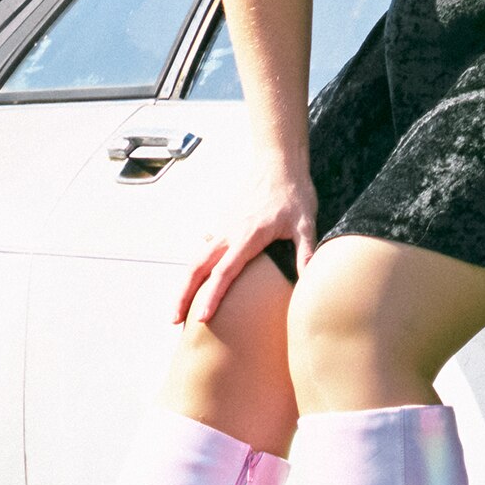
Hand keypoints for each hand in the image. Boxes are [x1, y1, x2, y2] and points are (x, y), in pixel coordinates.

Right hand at [176, 159, 315, 323]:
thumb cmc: (294, 194)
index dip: (212, 297)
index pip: (224, 272)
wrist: (279, 163)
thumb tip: (310, 283)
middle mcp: (229, 232)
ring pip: (196, 257)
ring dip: (185, 282)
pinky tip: (193, 281)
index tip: (202, 318)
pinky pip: (204, 247)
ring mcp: (223, 226)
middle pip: (198, 267)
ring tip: (178, 307)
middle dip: (183, 294)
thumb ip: (305, 253)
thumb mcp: (306, 224)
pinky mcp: (223, 222)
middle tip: (174, 321)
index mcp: (248, 236)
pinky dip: (194, 267)